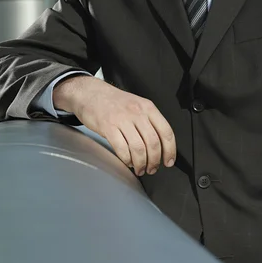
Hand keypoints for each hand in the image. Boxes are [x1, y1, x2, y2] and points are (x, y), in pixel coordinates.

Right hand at [54, 76, 175, 175]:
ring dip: (141, 164)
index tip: (169, 161)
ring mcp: (122, 119)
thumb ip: (149, 121)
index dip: (170, 150)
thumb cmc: (115, 102)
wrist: (91, 93)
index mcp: (148, 107)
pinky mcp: (108, 127)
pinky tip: (127, 162)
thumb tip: (161, 144)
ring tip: (140, 169)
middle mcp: (137, 112)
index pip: (166, 131)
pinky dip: (127, 160)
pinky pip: (122, 149)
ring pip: (139, 148)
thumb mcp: (137, 104)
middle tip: (152, 168)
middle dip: (154, 161)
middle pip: (153, 143)